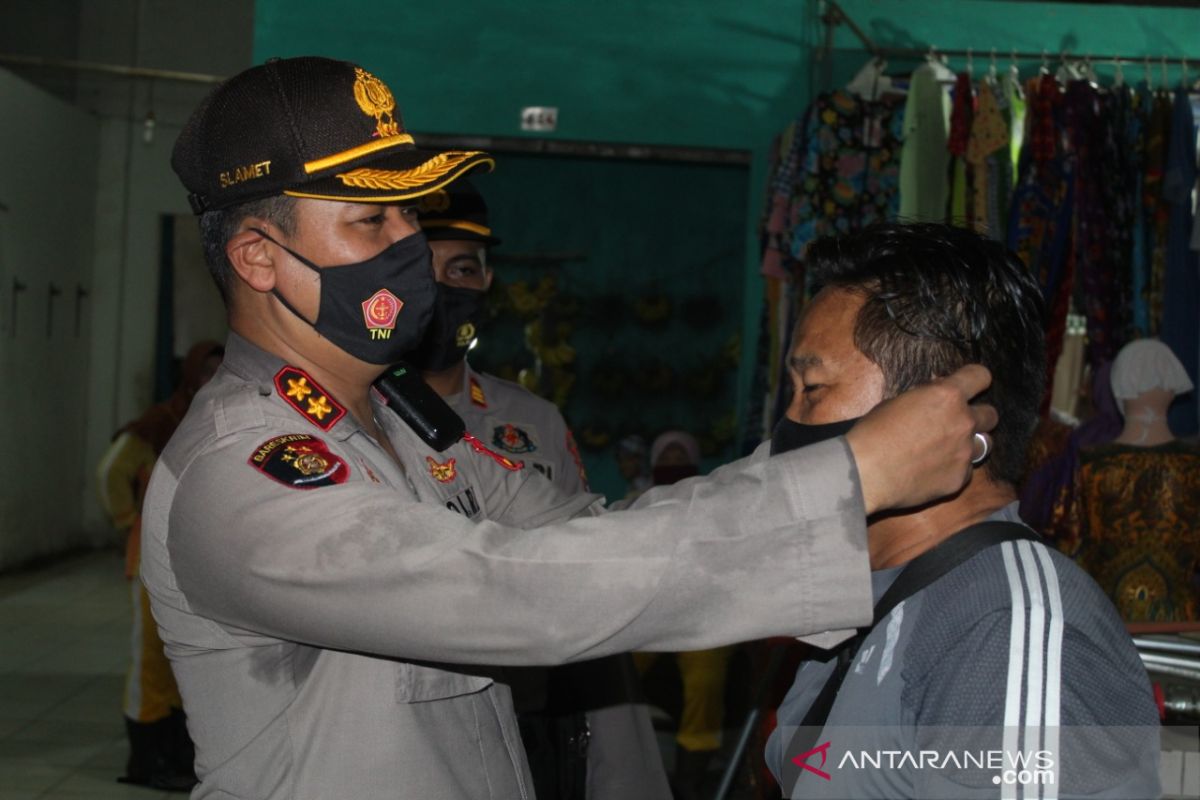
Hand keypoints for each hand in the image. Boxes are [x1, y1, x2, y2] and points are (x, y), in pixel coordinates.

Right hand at [845, 365, 997, 514]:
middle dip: (977, 416)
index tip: (969, 386)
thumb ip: (925, 397)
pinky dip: (954, 469)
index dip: (975, 380)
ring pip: (985, 444)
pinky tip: (932, 472)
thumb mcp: (896, 402)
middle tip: (956, 423)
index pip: (980, 376)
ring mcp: (965, 453)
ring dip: (970, 444)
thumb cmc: (873, 432)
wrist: (866, 471)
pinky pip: (966, 470)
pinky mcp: (960, 479)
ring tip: (948, 450)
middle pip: (991, 414)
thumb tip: (935, 394)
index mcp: (947, 396)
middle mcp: (964, 422)